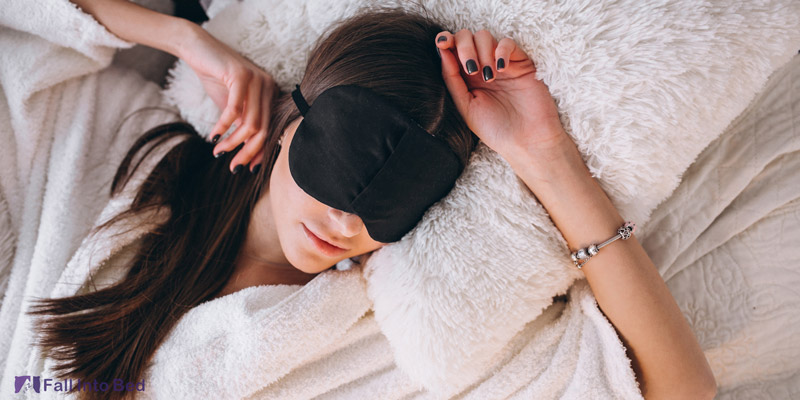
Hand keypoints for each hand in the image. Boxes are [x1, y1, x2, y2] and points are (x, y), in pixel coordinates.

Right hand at [178, 23, 277, 172]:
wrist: (198, 50)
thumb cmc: (216, 79)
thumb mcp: (233, 107)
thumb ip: (242, 126)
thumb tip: (246, 153)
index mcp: (271, 95)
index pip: (270, 130)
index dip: (261, 152)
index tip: (248, 169)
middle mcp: (269, 87)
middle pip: (263, 130)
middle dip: (247, 153)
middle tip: (233, 168)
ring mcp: (258, 80)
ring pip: (250, 124)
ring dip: (233, 142)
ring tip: (219, 152)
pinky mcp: (241, 75)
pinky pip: (234, 110)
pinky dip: (223, 127)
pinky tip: (214, 137)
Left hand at [435, 29, 568, 159]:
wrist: (526, 142)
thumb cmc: (495, 130)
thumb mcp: (466, 107)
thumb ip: (452, 80)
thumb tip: (442, 52)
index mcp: (465, 78)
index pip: (451, 50)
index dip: (445, 41)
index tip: (442, 43)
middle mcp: (481, 67)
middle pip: (466, 37)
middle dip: (464, 47)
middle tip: (471, 69)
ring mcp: (501, 64)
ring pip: (485, 36)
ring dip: (482, 52)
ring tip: (489, 77)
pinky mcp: (521, 63)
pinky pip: (508, 43)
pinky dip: (501, 51)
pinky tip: (501, 69)